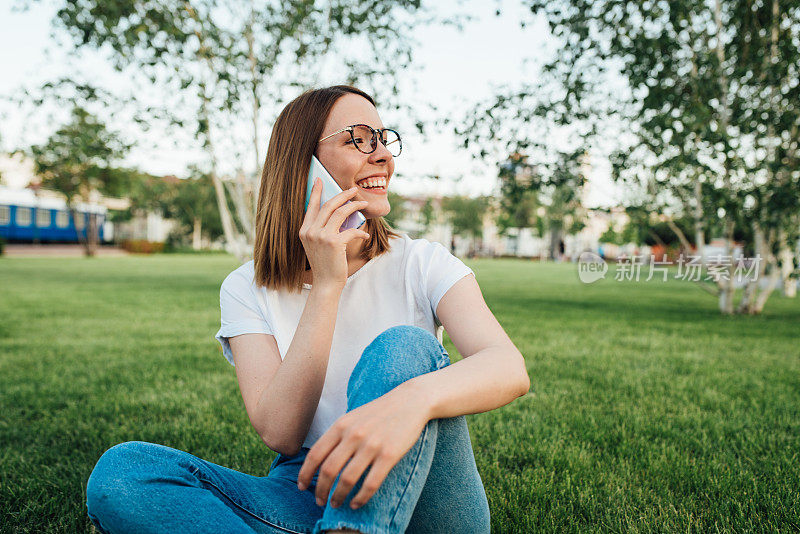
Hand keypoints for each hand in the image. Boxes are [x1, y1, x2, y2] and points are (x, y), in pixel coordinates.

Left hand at [296, 387, 429, 509]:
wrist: (410, 401)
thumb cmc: (379, 412)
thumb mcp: (352, 417)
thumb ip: (336, 435)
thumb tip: (319, 460)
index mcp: (341, 425)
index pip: (315, 454)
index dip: (305, 474)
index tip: (302, 487)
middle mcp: (353, 435)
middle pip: (328, 470)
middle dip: (320, 490)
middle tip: (319, 501)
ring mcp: (372, 445)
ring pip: (347, 479)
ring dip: (338, 496)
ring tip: (335, 504)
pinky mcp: (389, 455)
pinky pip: (371, 483)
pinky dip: (361, 498)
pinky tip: (356, 503)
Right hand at [299, 177, 369, 290]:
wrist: (326, 284)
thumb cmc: (325, 264)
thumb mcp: (319, 245)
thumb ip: (323, 229)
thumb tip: (340, 213)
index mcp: (304, 230)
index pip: (311, 206)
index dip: (316, 192)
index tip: (320, 180)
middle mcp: (310, 231)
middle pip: (329, 205)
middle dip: (343, 195)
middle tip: (353, 190)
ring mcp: (321, 236)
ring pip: (341, 213)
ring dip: (355, 206)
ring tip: (363, 204)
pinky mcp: (334, 243)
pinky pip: (351, 230)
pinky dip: (361, 232)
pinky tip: (365, 236)